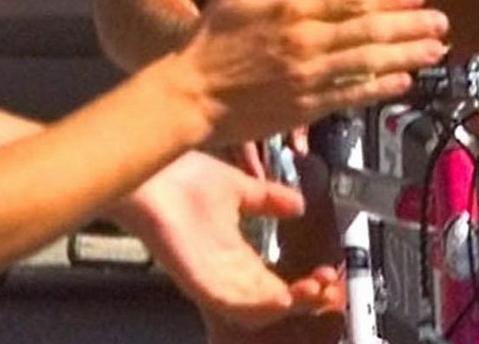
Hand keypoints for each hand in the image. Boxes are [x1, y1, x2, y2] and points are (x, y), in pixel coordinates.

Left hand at [119, 151, 340, 326]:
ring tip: (314, 290)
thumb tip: (299, 203)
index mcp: (233, 255)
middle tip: (327, 283)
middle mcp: (225, 272)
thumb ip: (269, 198)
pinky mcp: (198, 281)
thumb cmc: (180, 178)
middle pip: (272, 301)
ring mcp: (212, 279)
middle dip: (305, 297)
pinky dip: (261, 306)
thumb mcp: (239, 188)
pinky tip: (284, 298)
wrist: (151, 169)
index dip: (303, 280)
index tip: (327, 270)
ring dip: (290, 303)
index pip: (275, 281)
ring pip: (258, 309)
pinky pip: (233, 305)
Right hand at [182, 0, 448, 145]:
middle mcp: (308, 42)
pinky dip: (381, 89)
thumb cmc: (209, 40)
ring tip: (435, 50)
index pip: (353, 0)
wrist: (189, 95)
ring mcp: (310, 77)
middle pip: (370, 31)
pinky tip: (404, 83)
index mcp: (292, 9)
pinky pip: (352, 96)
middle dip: (411, 26)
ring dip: (406, 56)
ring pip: (368, 64)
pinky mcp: (307, 107)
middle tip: (442, 22)